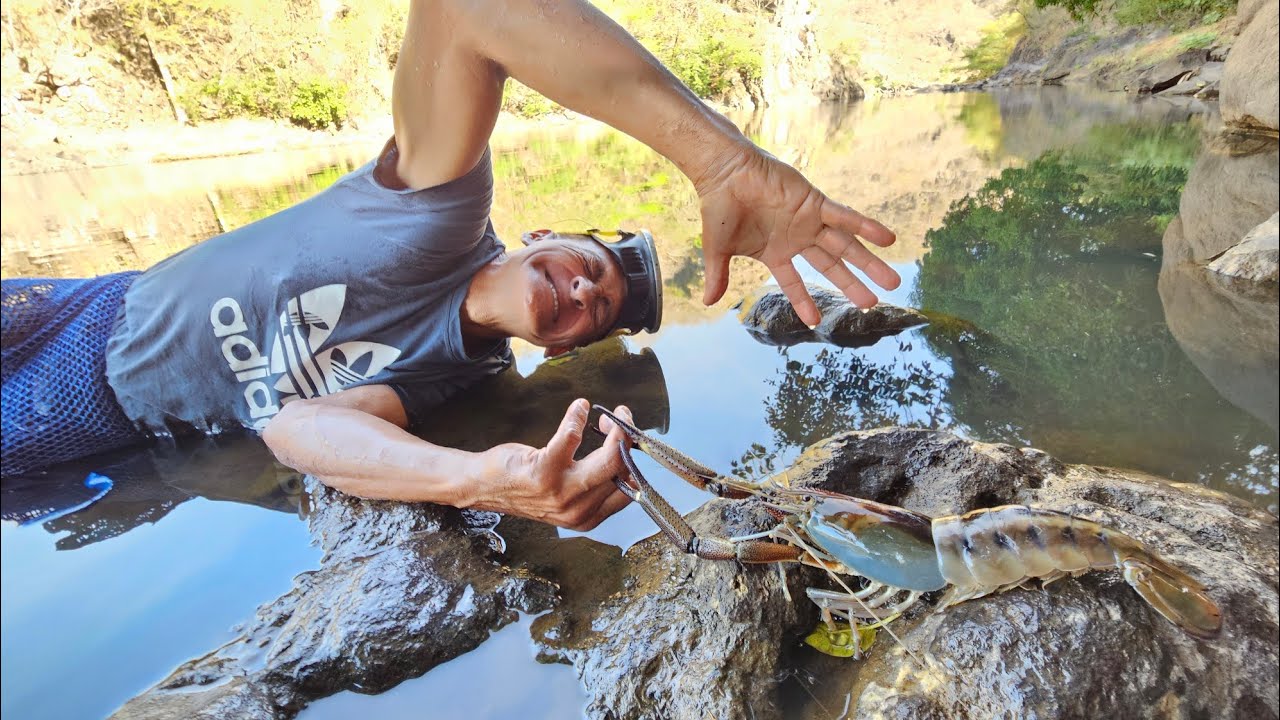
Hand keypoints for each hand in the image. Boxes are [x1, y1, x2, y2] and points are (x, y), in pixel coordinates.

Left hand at [465, 399, 633, 529]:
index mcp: (588, 517)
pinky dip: (577, 418)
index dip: (632, 459)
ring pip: (609, 459)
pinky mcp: (544, 472)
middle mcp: (578, 510)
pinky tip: (578, 409)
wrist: (482, 488)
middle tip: (621, 419)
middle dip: (628, 438)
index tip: (624, 441)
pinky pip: (571, 439)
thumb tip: (620, 453)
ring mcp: (562, 493)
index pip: (629, 488)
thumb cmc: (523, 486)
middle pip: (623, 471)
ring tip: (609, 416)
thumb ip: (593, 484)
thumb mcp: (565, 497)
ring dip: (615, 429)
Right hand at [694, 142, 900, 325]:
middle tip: (873, 304)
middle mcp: (797, 239)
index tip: (815, 323)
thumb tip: (708, 303)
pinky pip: (846, 217)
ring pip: (845, 246)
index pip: (793, 283)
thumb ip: (718, 275)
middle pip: (831, 267)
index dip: (803, 302)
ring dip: (869, 262)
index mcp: (775, 253)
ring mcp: (808, 221)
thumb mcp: (717, 248)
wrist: (724, 172)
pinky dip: (866, 227)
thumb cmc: (718, 207)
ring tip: (892, 281)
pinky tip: (888, 240)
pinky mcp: (815, 202)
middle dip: (853, 285)